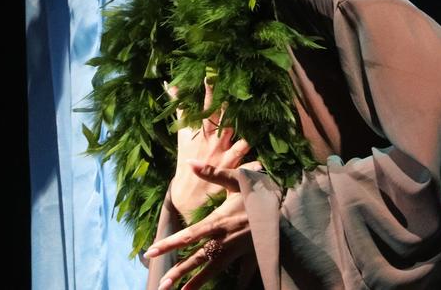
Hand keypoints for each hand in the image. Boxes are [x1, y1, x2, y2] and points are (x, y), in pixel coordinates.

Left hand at [147, 160, 263, 289]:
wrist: (289, 208)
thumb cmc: (261, 191)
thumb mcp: (237, 179)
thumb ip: (212, 173)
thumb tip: (189, 162)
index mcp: (220, 221)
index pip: (189, 235)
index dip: (169, 244)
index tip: (152, 252)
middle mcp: (226, 239)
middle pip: (198, 258)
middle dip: (179, 271)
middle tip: (162, 284)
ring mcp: (237, 250)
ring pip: (213, 269)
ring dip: (196, 281)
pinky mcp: (249, 255)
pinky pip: (238, 273)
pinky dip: (231, 282)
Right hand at [167, 79, 249, 220]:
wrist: (186, 198)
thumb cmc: (187, 163)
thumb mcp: (182, 136)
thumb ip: (181, 112)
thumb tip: (172, 86)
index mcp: (200, 133)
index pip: (202, 109)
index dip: (207, 92)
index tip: (210, 73)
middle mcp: (211, 142)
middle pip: (218, 117)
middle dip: (223, 102)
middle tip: (230, 86)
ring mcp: (222, 156)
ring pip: (235, 138)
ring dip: (245, 131)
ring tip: (257, 118)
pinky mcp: (230, 172)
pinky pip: (244, 165)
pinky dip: (252, 164)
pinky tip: (261, 161)